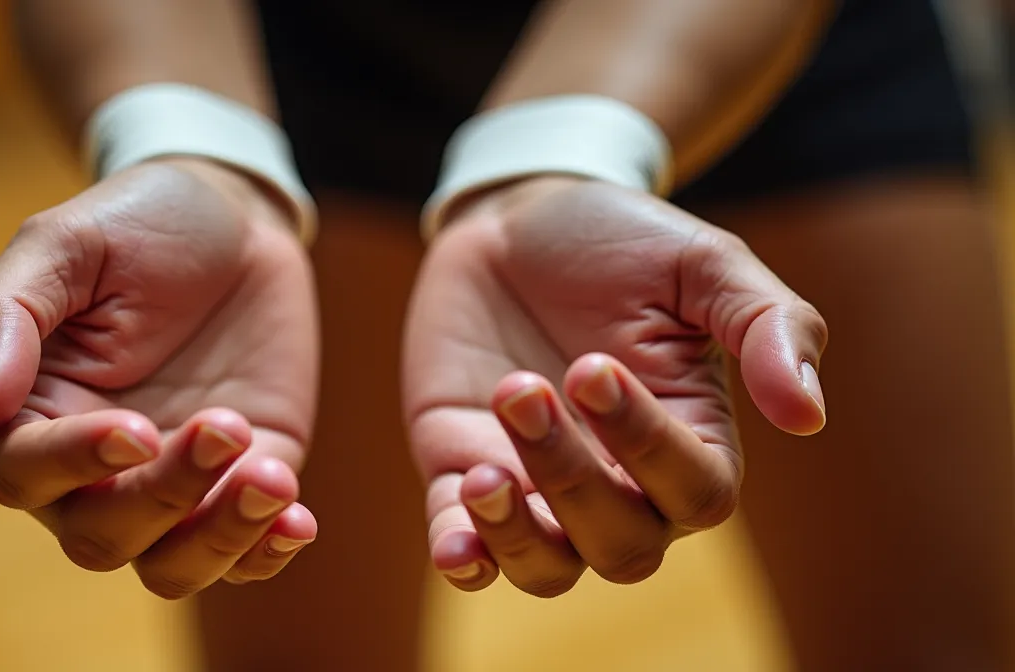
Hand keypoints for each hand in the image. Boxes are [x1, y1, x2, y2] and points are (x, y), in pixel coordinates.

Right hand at [0, 158, 318, 598]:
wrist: (238, 219)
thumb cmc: (138, 222)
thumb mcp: (66, 242)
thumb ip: (7, 315)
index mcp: (33, 409)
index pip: (20, 475)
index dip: (74, 465)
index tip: (138, 429)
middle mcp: (94, 467)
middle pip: (100, 537)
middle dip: (165, 496)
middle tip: (227, 424)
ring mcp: (172, 482)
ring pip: (170, 567)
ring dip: (221, 538)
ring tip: (272, 476)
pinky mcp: (241, 484)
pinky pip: (243, 555)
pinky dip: (267, 552)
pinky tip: (298, 518)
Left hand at [403, 177, 826, 595]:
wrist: (512, 219)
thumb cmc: (617, 240)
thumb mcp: (701, 261)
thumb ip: (769, 325)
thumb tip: (808, 415)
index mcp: (692, 439)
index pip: (695, 493)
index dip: (646, 446)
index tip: (591, 365)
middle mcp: (621, 482)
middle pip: (622, 547)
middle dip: (571, 480)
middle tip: (525, 387)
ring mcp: (539, 487)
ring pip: (549, 569)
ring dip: (516, 535)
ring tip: (482, 473)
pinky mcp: (463, 475)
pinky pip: (471, 553)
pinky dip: (465, 561)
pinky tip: (455, 546)